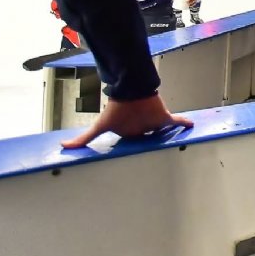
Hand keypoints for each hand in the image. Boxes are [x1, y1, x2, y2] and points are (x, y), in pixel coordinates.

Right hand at [60, 94, 192, 148]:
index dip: (138, 150)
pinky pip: (176, 121)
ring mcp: (155, 123)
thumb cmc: (116, 109)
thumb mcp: (101, 126)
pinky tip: (192, 125)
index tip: (141, 163)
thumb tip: (62, 146)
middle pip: (152, 140)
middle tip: (162, 158)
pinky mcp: (164, 117)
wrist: (130, 93)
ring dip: (171, 136)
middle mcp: (144, 129)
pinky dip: (184, 122)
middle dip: (156, 145)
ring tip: (179, 147)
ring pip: (165, 133)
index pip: (136, 143)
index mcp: (131, 133)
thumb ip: (84, 138)